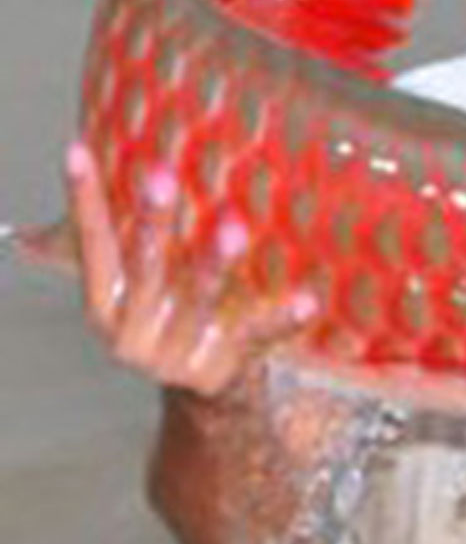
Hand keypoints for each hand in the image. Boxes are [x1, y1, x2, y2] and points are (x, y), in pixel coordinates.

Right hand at [66, 141, 316, 395]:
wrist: (205, 394)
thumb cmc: (176, 312)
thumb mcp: (150, 282)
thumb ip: (141, 234)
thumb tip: (133, 155)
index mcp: (107, 305)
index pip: (93, 243)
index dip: (84, 198)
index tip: (78, 149)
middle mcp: (133, 333)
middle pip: (146, 267)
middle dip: (152, 223)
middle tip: (160, 178)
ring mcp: (177, 355)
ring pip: (200, 299)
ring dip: (214, 262)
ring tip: (232, 228)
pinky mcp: (222, 370)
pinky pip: (258, 337)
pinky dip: (283, 318)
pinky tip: (307, 299)